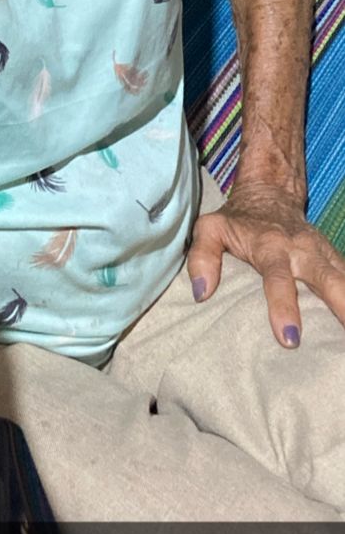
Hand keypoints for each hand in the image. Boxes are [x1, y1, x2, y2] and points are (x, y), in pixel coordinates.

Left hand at [187, 179, 344, 346]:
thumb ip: (202, 257)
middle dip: (341, 306)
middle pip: (327, 278)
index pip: (278, 278)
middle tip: (344, 341)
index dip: (284, 307)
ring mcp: (322, 253)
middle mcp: (302, 249)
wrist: (270, 192)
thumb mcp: (210, 229)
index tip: (289, 338)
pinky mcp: (334, 258)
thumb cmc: (238, 220)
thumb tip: (201, 292)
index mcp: (270, 245)